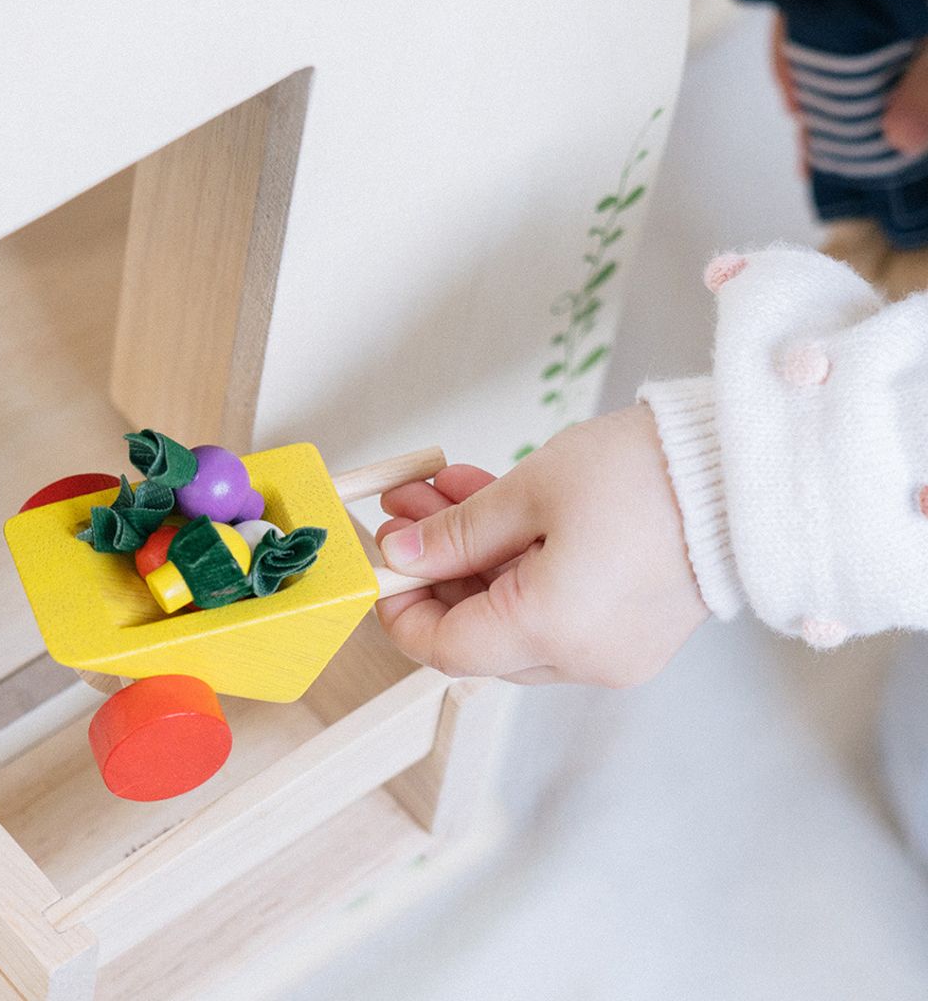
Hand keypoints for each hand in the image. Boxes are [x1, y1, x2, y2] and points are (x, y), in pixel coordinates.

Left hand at [375, 404, 708, 687]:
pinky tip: (496, 508)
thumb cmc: (646, 473)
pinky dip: (520, 566)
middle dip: (437, 568)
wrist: (745, 470)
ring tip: (445, 493)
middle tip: (410, 508)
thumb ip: (456, 532)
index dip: (401, 609)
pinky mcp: (631, 632)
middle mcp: (582, 659)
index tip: (384, 564)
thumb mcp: (531, 490)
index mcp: (552, 631)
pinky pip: (554, 610)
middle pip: (478, 632)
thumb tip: (403, 552)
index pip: (444, 649)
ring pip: (514, 617)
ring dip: (475, 558)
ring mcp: (611, 651)